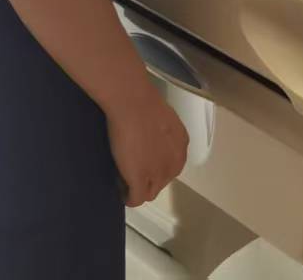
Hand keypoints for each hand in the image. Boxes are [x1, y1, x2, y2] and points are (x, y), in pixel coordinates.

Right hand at [106, 83, 188, 206]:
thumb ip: (164, 137)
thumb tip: (152, 141)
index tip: (143, 163)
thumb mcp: (164, 122)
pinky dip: (129, 198)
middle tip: (131, 170)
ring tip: (124, 181)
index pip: (171, 167)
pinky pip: (137, 199)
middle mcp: (174, 163)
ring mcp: (158, 174)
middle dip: (148, 179)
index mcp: (181, 146)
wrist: (133, 103)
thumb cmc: (144, 104)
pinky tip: (121, 193)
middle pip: (162, 182)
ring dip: (138, 189)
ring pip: (150, 193)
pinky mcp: (140, 180)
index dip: (156, 167)